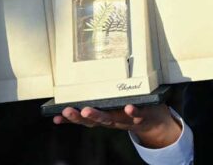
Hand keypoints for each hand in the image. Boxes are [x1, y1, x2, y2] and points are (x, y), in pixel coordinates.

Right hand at [53, 103, 181, 148]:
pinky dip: (132, 111)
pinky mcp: (143, 115)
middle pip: (94, 121)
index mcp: (105, 117)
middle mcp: (114, 120)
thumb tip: (86, 89)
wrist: (157, 123)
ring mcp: (128, 119)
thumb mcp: (115, 108)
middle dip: (80, 117)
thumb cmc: (132, 111)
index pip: (85, 120)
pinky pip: (138, 114)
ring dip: (99, 116)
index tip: (56, 116)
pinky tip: (127, 107)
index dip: (70, 119)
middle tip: (67, 111)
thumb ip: (102, 101)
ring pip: (111, 119)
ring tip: (87, 110)